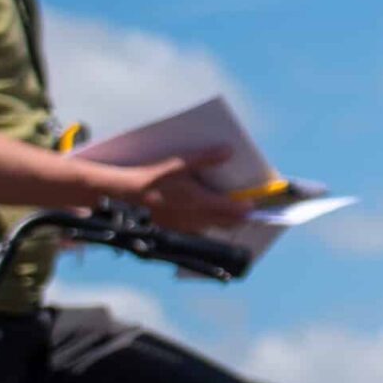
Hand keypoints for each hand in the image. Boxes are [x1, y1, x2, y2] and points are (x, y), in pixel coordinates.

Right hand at [112, 150, 247, 233]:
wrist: (125, 196)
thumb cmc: (152, 178)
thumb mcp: (179, 163)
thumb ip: (205, 158)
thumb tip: (228, 150)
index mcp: (202, 203)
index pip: (235, 211)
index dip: (249, 207)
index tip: (257, 202)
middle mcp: (198, 220)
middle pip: (229, 223)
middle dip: (240, 216)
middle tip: (248, 207)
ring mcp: (188, 228)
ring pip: (215, 229)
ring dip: (225, 221)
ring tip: (231, 211)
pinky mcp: (177, 232)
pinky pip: (200, 232)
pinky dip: (208, 224)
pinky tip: (206, 215)